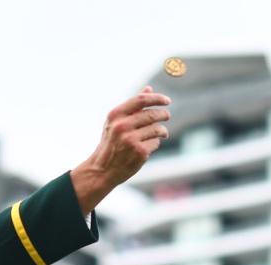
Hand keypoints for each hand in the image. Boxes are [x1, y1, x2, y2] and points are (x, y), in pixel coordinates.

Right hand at [71, 86, 171, 212]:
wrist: (103, 169)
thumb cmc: (111, 143)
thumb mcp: (116, 122)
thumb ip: (133, 106)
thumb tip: (149, 89)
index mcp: (115, 115)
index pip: (141, 100)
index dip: (157, 98)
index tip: (167, 100)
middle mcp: (122, 126)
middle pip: (152, 114)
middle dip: (163, 114)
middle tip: (167, 115)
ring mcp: (131, 139)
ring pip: (157, 129)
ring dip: (162, 130)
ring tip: (162, 132)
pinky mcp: (140, 152)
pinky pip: (156, 142)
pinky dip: (155, 143)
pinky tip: (149, 146)